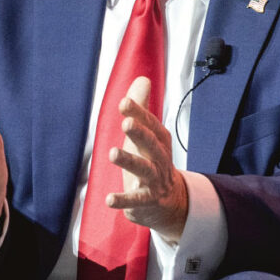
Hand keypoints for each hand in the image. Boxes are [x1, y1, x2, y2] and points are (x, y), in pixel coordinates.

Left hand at [105, 76, 188, 242]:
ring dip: (129, 161)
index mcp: (159, 141)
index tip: (124, 102)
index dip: (139, 113)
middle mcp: (160, 159)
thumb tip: (143, 79)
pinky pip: (136, 200)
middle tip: (126, 123)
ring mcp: (154, 180)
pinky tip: (109, 199)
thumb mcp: (148, 135)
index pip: (151, 124)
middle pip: (151, 144)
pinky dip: (123, 200)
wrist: (170, 201)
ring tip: (112, 153)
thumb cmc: (153, 162)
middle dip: (140, 133)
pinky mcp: (147, 200)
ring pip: (144, 169)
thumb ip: (142, 109)